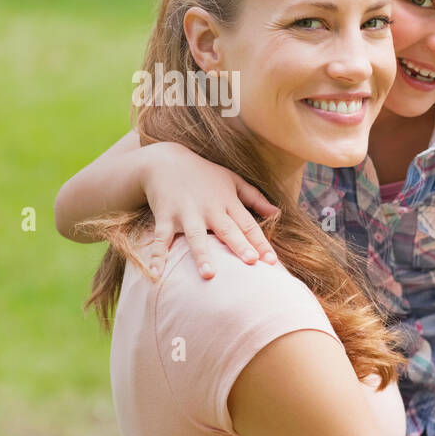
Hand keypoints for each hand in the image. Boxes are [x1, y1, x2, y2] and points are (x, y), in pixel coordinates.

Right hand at [140, 142, 278, 279]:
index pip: (248, 225)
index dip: (260, 242)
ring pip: (195, 236)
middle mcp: (208, 209)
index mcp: (227, 202)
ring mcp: (185, 213)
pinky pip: (161, 239)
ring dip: (202, 254)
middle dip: (239, 245)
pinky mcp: (164, 216)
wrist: (164, 161)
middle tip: (251, 263)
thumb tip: (278, 214)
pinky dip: (157, 256)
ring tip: (209, 275)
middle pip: (226, 230)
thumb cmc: (204, 174)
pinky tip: (156, 274)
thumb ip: (255, 198)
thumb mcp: (232, 180)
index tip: (271, 261)